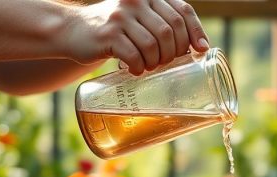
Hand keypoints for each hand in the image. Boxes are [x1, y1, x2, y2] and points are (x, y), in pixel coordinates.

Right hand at [69, 0, 208, 74]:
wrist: (74, 30)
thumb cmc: (116, 29)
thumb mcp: (140, 17)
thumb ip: (164, 23)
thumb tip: (202, 47)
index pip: (182, 10)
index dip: (196, 32)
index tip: (201, 50)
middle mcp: (136, 1)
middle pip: (171, 30)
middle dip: (174, 52)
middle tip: (166, 63)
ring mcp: (121, 16)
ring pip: (154, 45)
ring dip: (156, 62)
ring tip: (149, 66)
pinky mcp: (108, 35)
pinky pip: (134, 56)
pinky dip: (139, 68)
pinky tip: (134, 70)